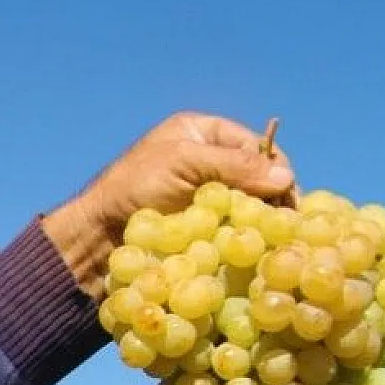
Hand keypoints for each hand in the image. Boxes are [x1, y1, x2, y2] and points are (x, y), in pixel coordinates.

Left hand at [42, 112, 297, 298]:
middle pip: (256, 178)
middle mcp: (207, 161)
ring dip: (259, 222)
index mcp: (204, 133)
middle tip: (287, 225)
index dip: (276, 170)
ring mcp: (204, 196)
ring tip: (274, 240)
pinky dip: (243, 238)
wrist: (97, 235)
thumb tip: (285, 177)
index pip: (256, 147)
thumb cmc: (131, 188)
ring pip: (247, 205)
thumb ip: (233, 166)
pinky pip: (231, 229)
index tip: (288, 197)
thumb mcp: (183, 164)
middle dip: (272, 199)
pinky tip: (253, 250)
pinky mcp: (199, 226)